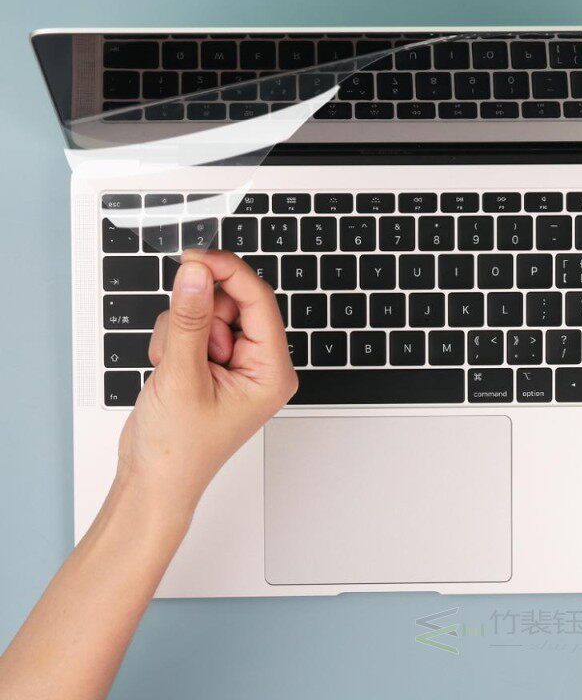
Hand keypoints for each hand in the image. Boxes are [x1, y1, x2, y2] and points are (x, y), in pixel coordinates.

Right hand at [115, 250, 296, 521]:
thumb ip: (189, 319)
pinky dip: (174, 340)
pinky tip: (169, 370)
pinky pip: (193, 325)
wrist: (153, 481)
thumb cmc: (177, 450)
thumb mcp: (182, 377)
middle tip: (182, 345)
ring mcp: (236, 362)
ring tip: (174, 368)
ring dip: (182, 330)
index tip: (197, 257)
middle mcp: (260, 364)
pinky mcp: (212, 362)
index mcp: (272, 371)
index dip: (229, 272)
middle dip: (199, 316)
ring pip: (209, 311)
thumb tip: (197, 273)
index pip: (260, 302)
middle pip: (234, 302)